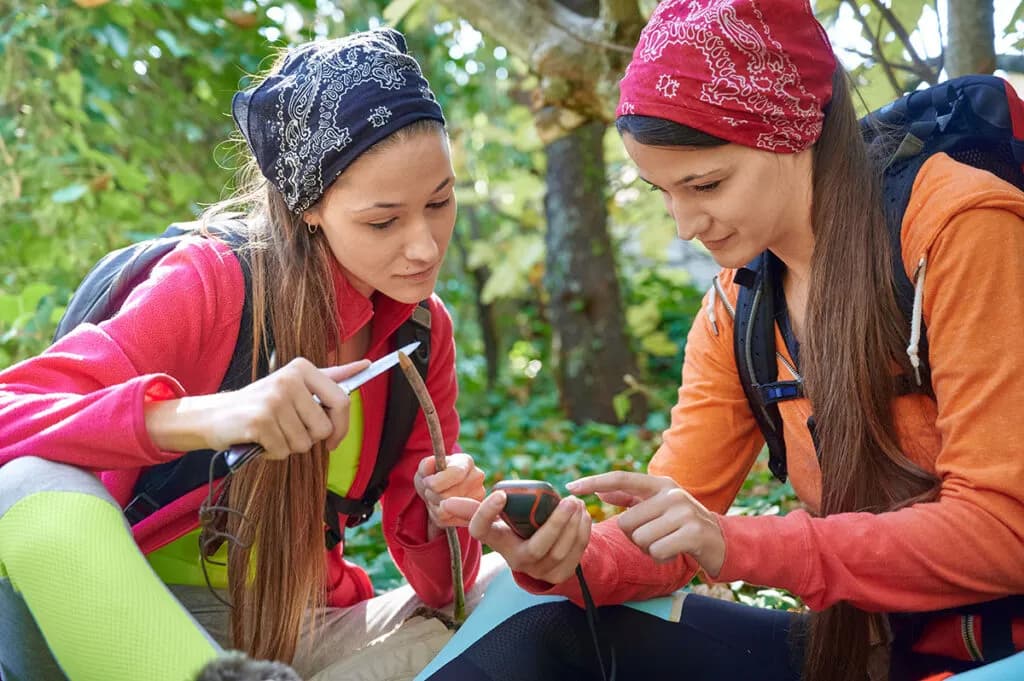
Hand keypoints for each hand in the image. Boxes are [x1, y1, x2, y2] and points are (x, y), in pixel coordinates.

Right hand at [203, 357, 369, 458]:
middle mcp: (289, 380)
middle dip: (309, 439)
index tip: (333, 439)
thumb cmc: (261, 403)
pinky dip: (272, 453)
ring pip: (303, 444)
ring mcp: (274, 400)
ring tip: (271, 432)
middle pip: (323, 428)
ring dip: (287, 446)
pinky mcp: (260, 421)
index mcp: (302, 368)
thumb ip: (329, 377)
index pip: (341, 400)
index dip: (341, 427)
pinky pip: (283, 451)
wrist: (214, 415)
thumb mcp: (295, 384)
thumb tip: (365, 364)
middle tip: (288, 430)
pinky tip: (260, 440)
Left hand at [413, 453, 485, 527]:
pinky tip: (441, 507)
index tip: (426, 482)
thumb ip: (426, 465)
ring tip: (436, 498)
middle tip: (431, 490)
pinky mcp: (471, 515)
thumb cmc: (433, 476)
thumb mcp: (425, 468)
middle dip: (432, 494)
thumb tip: (429, 463)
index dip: (436, 481)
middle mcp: (477, 478)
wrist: (438, 491)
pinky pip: (446, 521)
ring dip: (433, 506)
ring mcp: (477, 498)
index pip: (456, 474)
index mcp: (466, 462)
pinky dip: (437, 516)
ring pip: (445, 510)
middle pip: (447, 495)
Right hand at [442, 491, 590, 584]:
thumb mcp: (496, 523)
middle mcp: (517, 561)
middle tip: (567, 500)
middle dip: (555, 524)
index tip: (500, 494)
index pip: (483, 532)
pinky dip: (582, 534)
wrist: (538, 558)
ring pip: (559, 552)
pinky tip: (584, 515)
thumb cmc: (514, 532)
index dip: (487, 514)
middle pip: (535, 548)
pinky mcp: (561, 573)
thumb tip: (445, 501)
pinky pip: (575, 555)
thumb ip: (474, 510)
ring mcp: (540, 571)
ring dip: (572, 527)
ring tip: (577, 504)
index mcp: (498, 542)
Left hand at [567, 472, 724, 576]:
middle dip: (636, 537)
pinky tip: (675, 551)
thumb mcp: (659, 505)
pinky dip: (661, 557)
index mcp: (660, 484)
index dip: (594, 481)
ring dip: (649, 549)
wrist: (721, 541)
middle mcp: (671, 493)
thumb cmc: (682, 525)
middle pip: (626, 522)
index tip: (570, 486)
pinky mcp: (692, 532)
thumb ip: (632, 498)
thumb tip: (602, 491)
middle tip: (657, 537)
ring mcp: (683, 511)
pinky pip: (656, 551)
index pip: (621, 478)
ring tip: (667, 543)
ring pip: (640, 539)